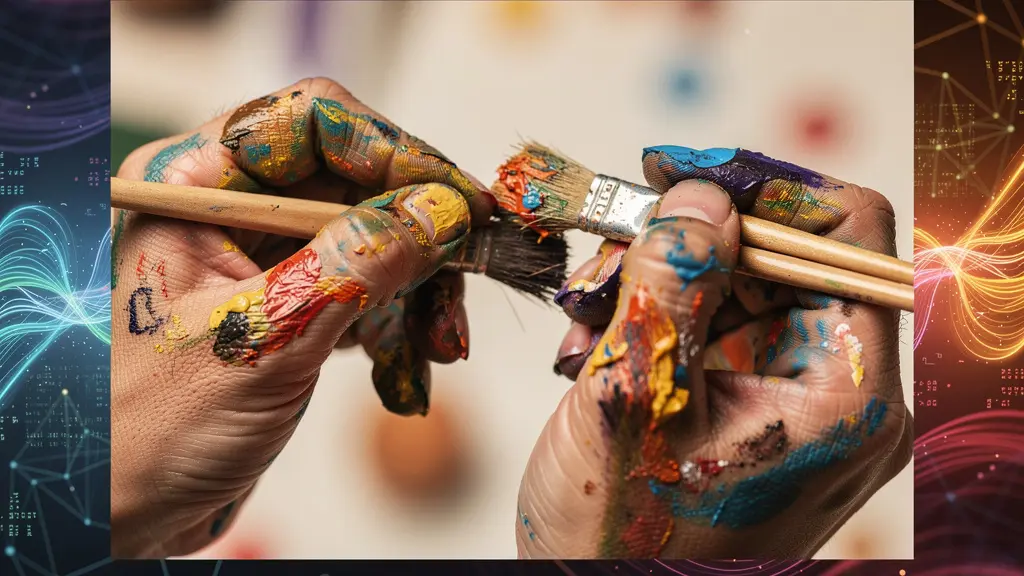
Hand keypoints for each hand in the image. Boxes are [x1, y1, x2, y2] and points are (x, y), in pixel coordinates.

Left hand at [110, 78, 493, 557]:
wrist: (126, 513)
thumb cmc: (149, 431)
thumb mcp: (265, 337)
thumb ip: (357, 264)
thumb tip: (440, 211)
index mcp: (193, 185)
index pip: (312, 122)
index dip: (395, 151)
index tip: (458, 200)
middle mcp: (230, 208)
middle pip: (356, 180)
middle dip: (417, 238)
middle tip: (466, 276)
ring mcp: (263, 258)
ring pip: (373, 237)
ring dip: (419, 291)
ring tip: (439, 348)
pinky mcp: (290, 304)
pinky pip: (367, 288)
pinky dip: (398, 325)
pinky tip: (406, 370)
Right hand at [517, 147, 911, 557]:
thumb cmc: (617, 536)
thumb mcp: (635, 396)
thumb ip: (672, 280)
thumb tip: (702, 190)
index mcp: (848, 394)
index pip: (847, 236)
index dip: (765, 187)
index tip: (679, 170)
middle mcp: (841, 392)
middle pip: (786, 254)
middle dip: (690, 242)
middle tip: (608, 251)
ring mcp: (800, 401)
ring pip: (742, 283)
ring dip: (659, 280)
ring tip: (584, 316)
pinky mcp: (758, 407)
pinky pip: (718, 324)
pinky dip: (656, 316)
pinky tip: (594, 345)